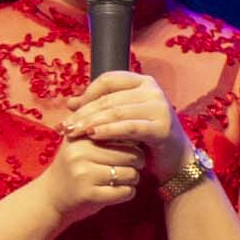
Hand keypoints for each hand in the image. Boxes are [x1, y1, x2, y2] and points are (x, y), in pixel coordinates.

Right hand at [36, 130, 149, 223]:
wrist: (49, 198)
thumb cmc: (74, 168)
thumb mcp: (82, 144)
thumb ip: (103, 131)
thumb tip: (136, 121)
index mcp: (82, 136)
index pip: (124, 134)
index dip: (133, 145)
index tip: (127, 152)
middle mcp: (81, 153)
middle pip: (133, 155)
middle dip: (137, 164)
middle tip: (125, 168)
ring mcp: (83, 174)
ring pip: (132, 174)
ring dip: (132, 180)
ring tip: (119, 180)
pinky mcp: (88, 194)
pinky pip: (125, 192)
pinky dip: (126, 193)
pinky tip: (115, 192)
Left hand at [66, 67, 190, 188]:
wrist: (173, 160)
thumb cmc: (144, 137)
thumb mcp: (120, 119)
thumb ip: (99, 108)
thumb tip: (71, 103)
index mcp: (143, 82)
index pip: (108, 80)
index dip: (87, 93)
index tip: (72, 111)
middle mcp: (153, 91)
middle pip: (110, 98)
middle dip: (84, 113)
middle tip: (66, 127)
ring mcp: (160, 107)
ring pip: (117, 112)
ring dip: (92, 123)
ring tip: (75, 133)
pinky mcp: (162, 127)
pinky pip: (129, 127)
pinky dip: (109, 131)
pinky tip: (94, 136)